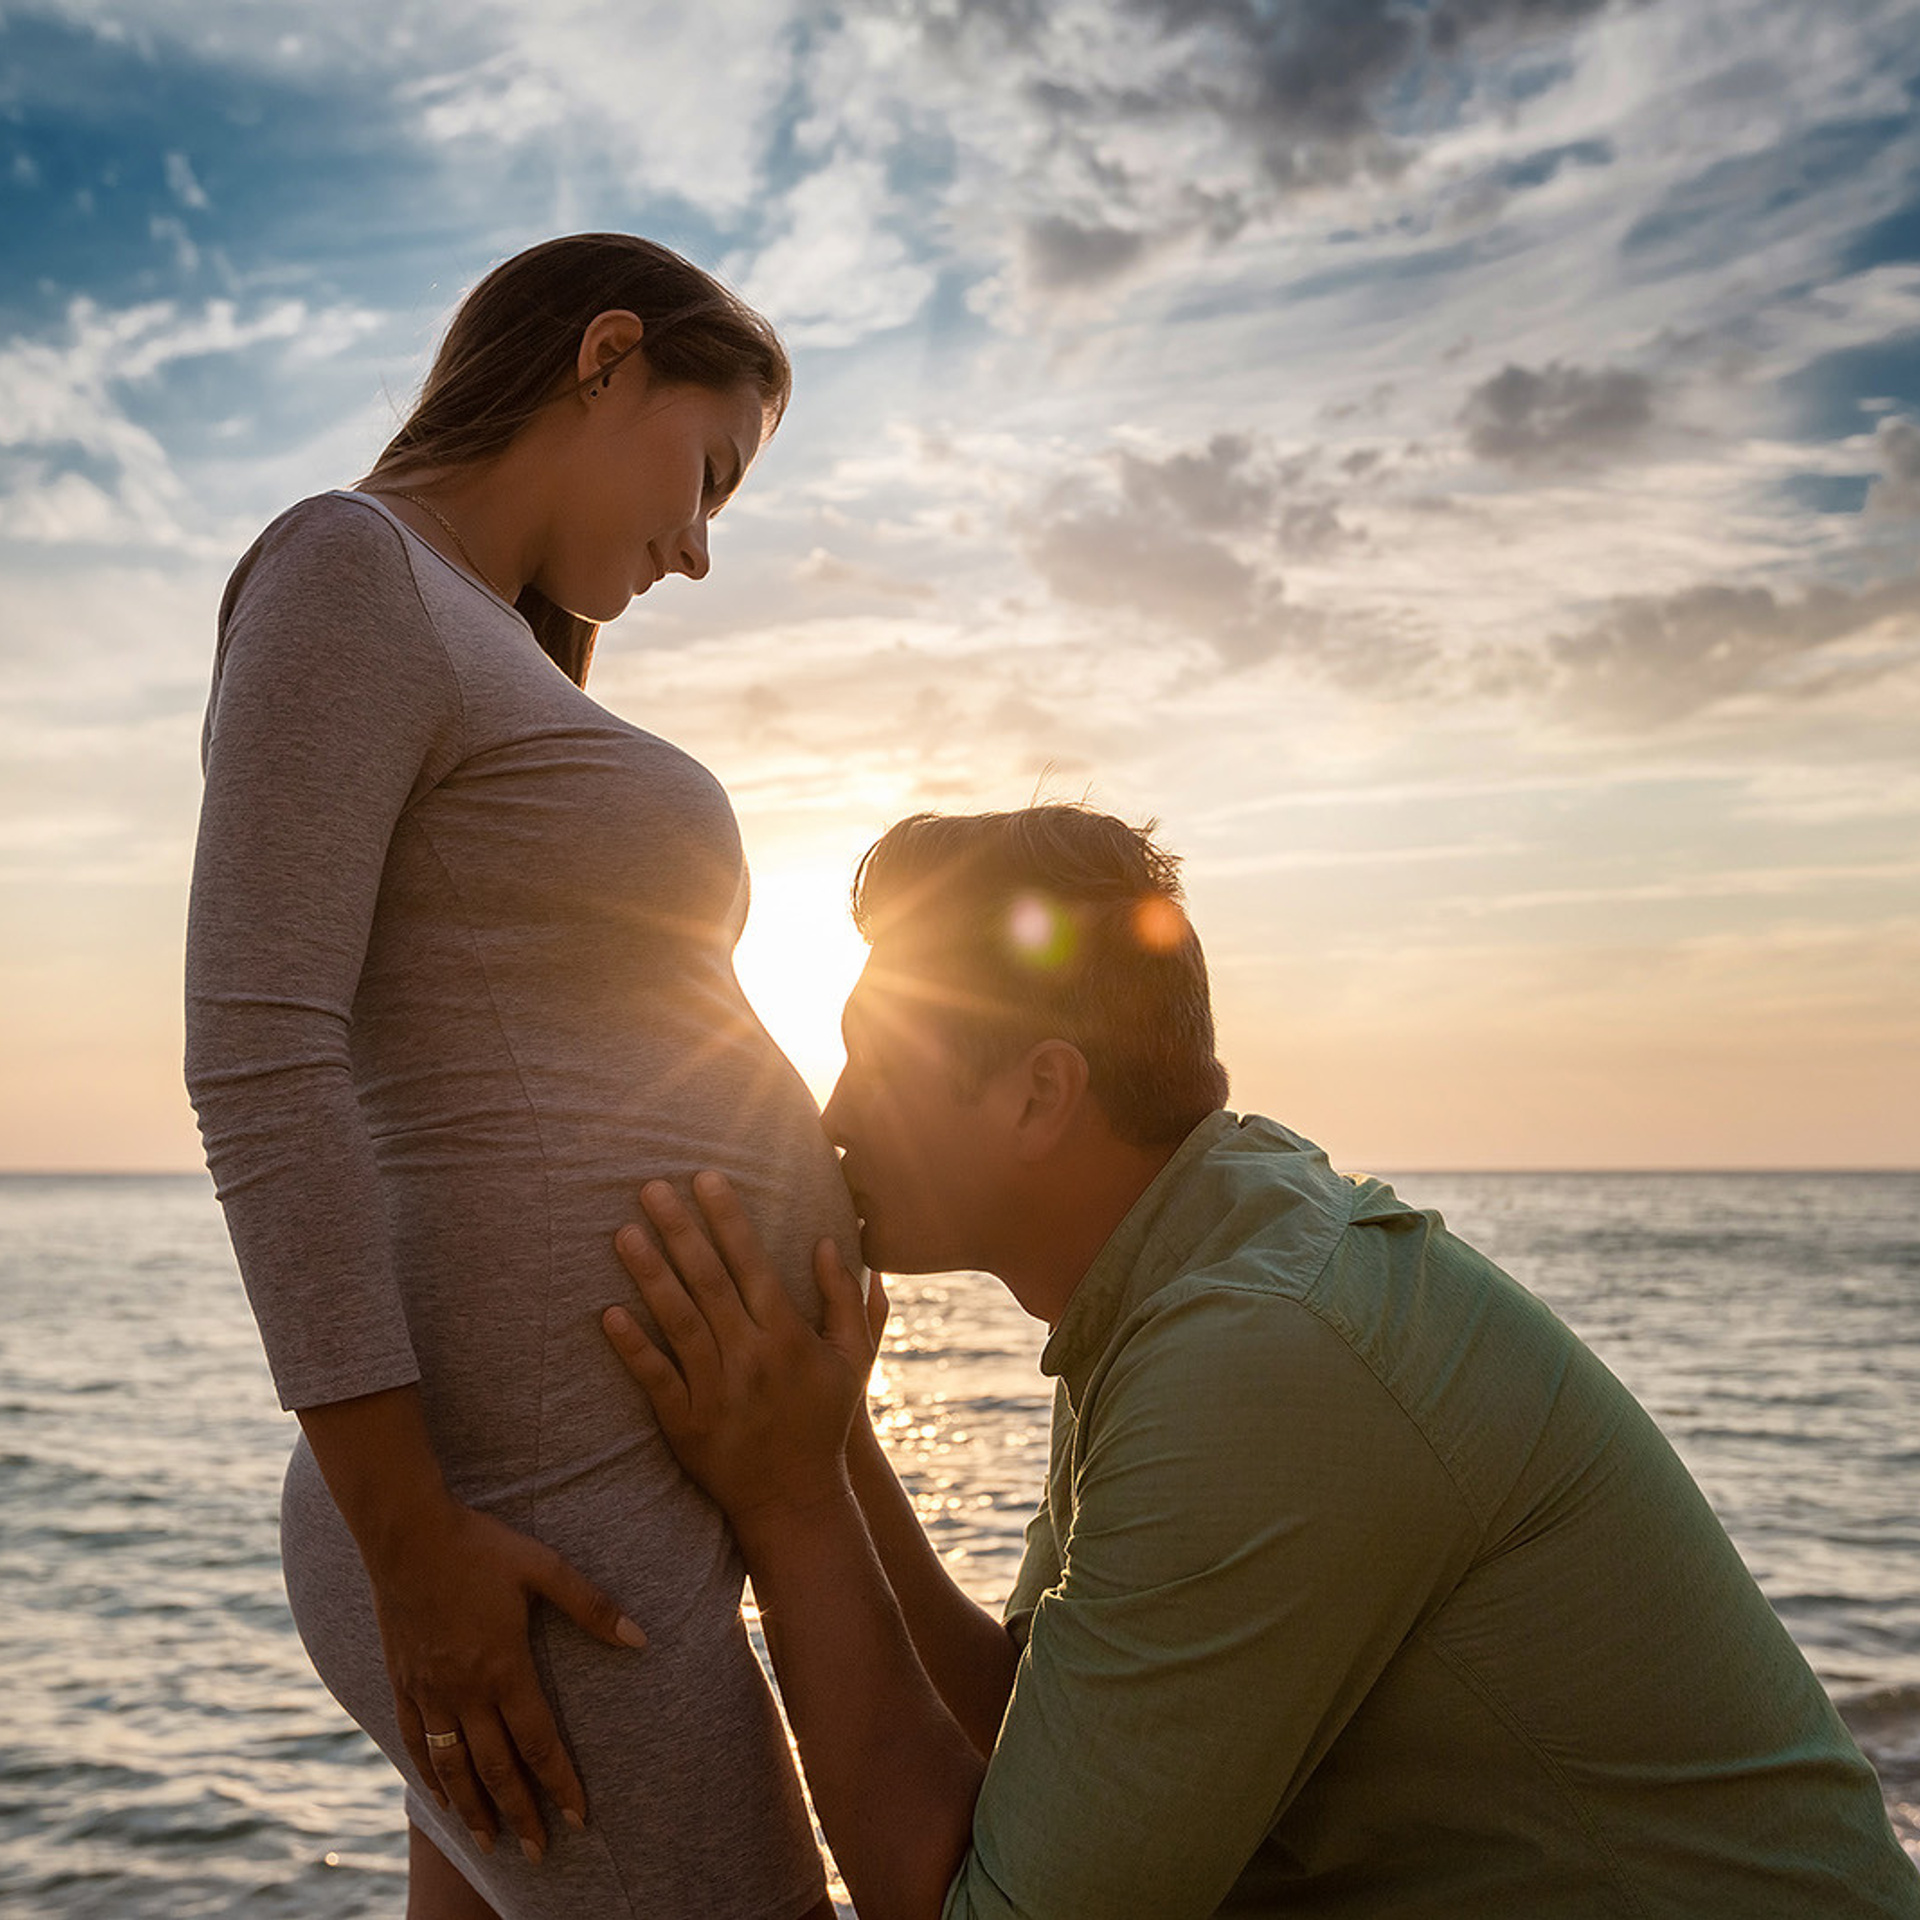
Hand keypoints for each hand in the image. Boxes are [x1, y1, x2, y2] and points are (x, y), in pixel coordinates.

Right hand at [367, 1499, 647, 1860]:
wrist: (406, 1533)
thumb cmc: (481, 1545)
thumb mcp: (544, 1567)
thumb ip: (592, 1606)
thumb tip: (641, 1638)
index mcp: (505, 1667)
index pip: (539, 1743)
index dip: (560, 1784)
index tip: (579, 1819)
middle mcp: (465, 1690)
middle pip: (496, 1768)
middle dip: (520, 1814)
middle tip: (538, 1853)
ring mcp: (429, 1690)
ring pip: (451, 1767)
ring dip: (472, 1808)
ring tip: (489, 1842)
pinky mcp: (402, 1682)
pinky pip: (414, 1741)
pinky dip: (427, 1776)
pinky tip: (438, 1797)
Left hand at [603, 1173, 880, 1537]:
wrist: (797, 1499)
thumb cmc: (825, 1421)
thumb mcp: (853, 1358)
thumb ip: (845, 1298)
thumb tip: (831, 1240)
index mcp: (788, 1335)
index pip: (753, 1263)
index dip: (728, 1218)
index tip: (705, 1177)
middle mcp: (751, 1357)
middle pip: (709, 1282)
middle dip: (680, 1230)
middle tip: (650, 1186)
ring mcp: (716, 1391)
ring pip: (678, 1321)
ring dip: (650, 1275)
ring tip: (623, 1232)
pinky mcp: (687, 1424)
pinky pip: (656, 1378)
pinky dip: (633, 1346)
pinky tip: (608, 1313)